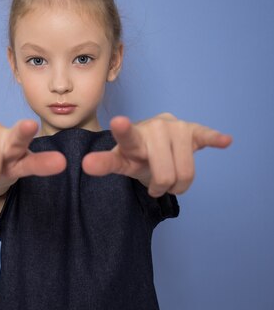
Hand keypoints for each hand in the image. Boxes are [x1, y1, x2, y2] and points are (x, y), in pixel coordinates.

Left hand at [81, 113, 232, 196]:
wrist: (152, 145)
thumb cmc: (136, 155)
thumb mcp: (120, 161)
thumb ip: (104, 163)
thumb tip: (85, 165)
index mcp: (133, 136)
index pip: (126, 136)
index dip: (122, 130)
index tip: (118, 122)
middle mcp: (156, 128)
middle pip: (166, 174)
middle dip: (162, 187)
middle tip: (155, 184)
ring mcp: (176, 128)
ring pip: (186, 173)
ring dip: (179, 185)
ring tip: (170, 178)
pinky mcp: (194, 131)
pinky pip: (207, 136)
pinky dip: (215, 139)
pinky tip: (225, 141)